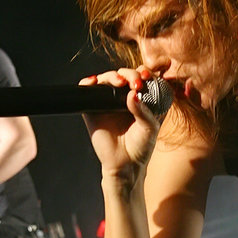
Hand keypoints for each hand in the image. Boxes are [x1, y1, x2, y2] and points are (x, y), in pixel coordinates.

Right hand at [79, 67, 161, 182]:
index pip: (142, 78)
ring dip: (112, 75)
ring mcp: (107, 102)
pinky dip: (88, 83)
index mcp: (141, 99)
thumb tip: (133, 93)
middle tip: (135, 83)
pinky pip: (87, 91)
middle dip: (130, 74)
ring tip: (119, 82)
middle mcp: (124, 98)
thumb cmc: (141, 147)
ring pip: (107, 79)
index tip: (147, 76)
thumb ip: (144, 110)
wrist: (125, 165)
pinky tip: (93, 82)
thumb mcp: (149, 127)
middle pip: (124, 75)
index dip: (144, 73)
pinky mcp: (92, 109)